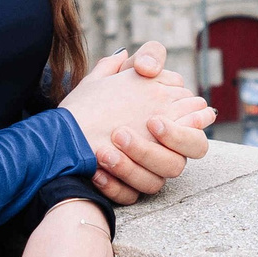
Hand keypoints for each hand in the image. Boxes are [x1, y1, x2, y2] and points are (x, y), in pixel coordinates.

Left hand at [81, 44, 218, 203]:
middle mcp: (161, 154)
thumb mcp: (122, 70)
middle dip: (153, 152)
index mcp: (171, 127)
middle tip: (121, 134)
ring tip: (103, 151)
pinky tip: (95, 172)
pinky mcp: (125, 189)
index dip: (182, 133)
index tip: (152, 121)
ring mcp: (143, 174)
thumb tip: (149, 67)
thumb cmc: (100, 98)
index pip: (194, 136)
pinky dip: (112, 186)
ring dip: (129, 168)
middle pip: (177, 165)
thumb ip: (145, 58)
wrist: (63, 129)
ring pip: (153, 184)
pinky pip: (128, 198)